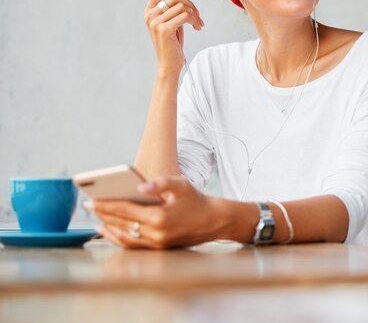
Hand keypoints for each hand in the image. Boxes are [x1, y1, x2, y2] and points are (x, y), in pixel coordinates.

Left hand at [87, 176, 221, 248]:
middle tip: (89, 206)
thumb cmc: (196, 200)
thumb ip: (160, 183)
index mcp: (160, 217)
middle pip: (122, 224)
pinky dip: (119, 238)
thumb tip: (139, 186)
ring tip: (97, 218)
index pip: (125, 210)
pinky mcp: (159, 249)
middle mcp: (156, 233)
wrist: (214, 221)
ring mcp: (157, 244)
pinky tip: (112, 231)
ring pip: (125, 237)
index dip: (106, 205)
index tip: (91, 200)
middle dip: (104, 214)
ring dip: (109, 228)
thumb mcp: (181, 185)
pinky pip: (133, 245)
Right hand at [143, 0, 204, 74]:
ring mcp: (156, 22)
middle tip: (198, 15)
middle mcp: (150, 15)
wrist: (169, 64)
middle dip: (191, 4)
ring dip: (195, 15)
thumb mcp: (173, 22)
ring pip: (182, 7)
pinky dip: (195, 21)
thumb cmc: (172, 44)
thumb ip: (175, 7)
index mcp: (149, 12)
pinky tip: (197, 27)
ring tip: (199, 24)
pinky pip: (186, 16)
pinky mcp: (165, 29)